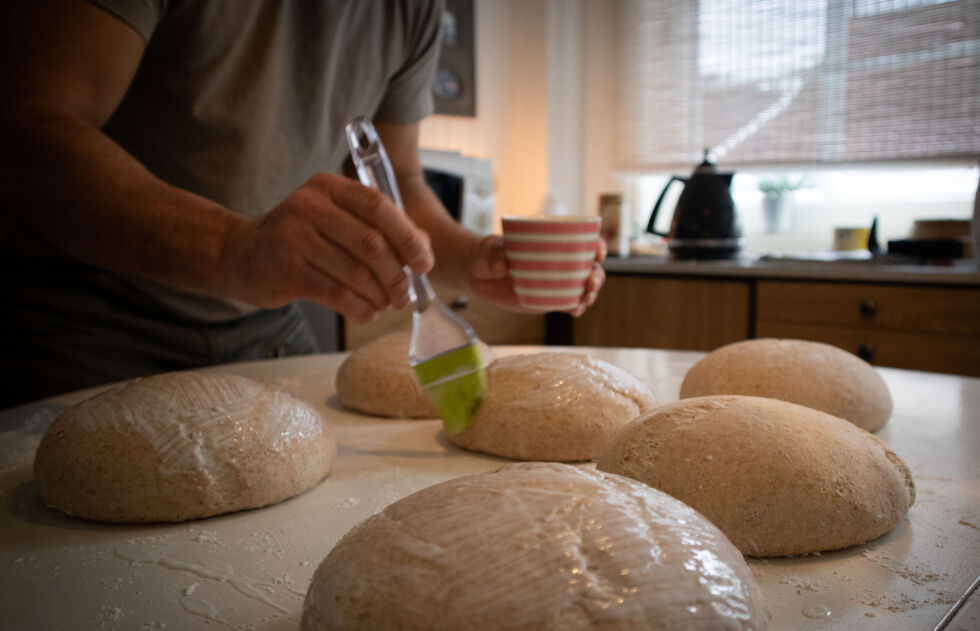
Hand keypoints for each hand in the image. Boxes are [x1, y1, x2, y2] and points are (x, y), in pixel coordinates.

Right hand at [219, 172, 433, 321]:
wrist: (239, 254)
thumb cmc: (299, 238)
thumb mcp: (335, 220)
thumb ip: (378, 229)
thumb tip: (424, 249)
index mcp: (328, 187)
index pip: (378, 207)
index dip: (408, 237)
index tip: (424, 264)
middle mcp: (309, 205)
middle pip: (370, 242)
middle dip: (396, 274)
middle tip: (405, 295)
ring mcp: (294, 236)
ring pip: (354, 271)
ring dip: (379, 294)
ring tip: (386, 305)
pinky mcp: (285, 269)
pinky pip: (335, 293)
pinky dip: (358, 307)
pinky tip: (367, 313)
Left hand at [466, 234, 606, 316]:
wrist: (478, 274)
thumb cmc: (487, 254)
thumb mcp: (489, 250)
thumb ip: (495, 255)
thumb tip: (503, 265)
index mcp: (554, 243)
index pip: (583, 241)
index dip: (596, 245)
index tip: (597, 251)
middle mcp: (560, 262)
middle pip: (589, 267)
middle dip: (597, 275)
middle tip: (590, 282)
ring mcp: (556, 282)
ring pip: (583, 288)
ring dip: (590, 294)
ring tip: (584, 301)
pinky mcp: (548, 299)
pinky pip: (567, 304)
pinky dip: (575, 308)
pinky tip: (574, 312)